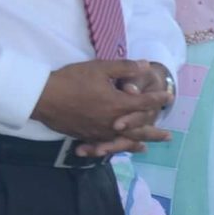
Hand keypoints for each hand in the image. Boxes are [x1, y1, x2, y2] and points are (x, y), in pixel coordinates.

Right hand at [34, 59, 170, 151]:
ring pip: (123, 141)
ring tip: (147, 147)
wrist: (44, 98)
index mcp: (117, 104)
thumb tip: (145, 65)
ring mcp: (98, 132)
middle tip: (168, 136)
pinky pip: (106, 144)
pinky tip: (117, 149)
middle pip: (138, 129)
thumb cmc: (72, 79)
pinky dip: (116, 147)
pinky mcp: (86, 136)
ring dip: (137, 143)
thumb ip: (124, 67)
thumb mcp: (99, 68)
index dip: (157, 99)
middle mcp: (111, 122)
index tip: (169, 97)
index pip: (143, 103)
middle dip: (154, 132)